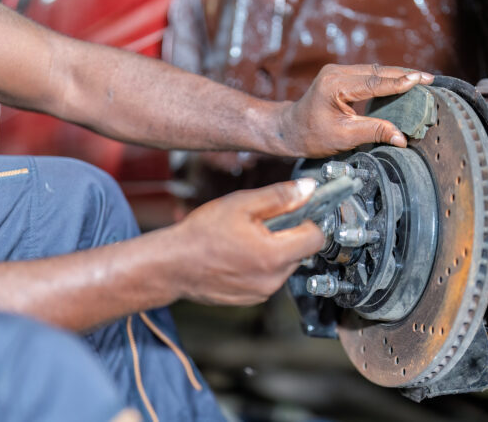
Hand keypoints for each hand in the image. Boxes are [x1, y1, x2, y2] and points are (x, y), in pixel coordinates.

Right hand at [170, 179, 324, 305]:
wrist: (172, 265)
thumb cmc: (201, 234)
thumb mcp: (241, 204)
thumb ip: (279, 196)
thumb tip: (308, 189)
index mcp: (274, 255)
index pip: (316, 238)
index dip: (308, 220)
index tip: (294, 212)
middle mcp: (273, 280)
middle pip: (301, 251)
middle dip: (287, 235)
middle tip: (260, 224)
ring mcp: (262, 292)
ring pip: (285, 265)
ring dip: (274, 250)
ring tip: (245, 240)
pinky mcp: (252, 299)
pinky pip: (269, 278)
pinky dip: (261, 265)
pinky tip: (239, 255)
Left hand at [277, 64, 433, 156]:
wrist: (289, 129)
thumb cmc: (311, 135)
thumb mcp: (344, 137)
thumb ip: (373, 132)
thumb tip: (401, 137)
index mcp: (335, 85)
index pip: (373, 82)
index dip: (399, 82)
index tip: (421, 81)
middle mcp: (337, 72)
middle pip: (377, 71)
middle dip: (404, 75)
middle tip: (430, 79)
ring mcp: (338, 71)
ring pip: (375, 70)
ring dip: (397, 75)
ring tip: (421, 80)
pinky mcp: (341, 75)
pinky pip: (369, 74)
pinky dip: (386, 78)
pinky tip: (402, 82)